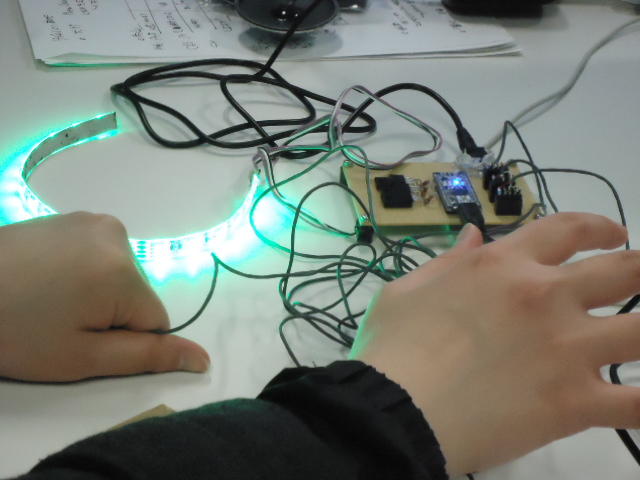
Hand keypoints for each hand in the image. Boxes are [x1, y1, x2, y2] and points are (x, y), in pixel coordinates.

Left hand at [0, 213, 208, 381]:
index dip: (121, 339)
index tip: (78, 337)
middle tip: (57, 321)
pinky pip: (100, 256)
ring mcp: (94, 220)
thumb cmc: (13, 331)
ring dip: (96, 293)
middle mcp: (117, 234)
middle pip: (137, 294)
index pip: (155, 321)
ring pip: (120, 276)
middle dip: (109, 314)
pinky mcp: (75, 217)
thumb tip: (202, 359)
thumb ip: (146, 357)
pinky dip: (82, 272)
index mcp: (122, 270)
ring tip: (47, 298)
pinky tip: (45, 278)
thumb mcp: (81, 357)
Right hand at [350, 213, 639, 475]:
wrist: (394, 407)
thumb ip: (449, 260)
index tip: (612, 235)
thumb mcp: (408, 289)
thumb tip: (474, 235)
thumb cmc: (393, 345)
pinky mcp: (573, 402)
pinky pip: (635, 404)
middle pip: (623, 271)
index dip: (597, 227)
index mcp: (503, 266)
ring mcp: (566, 349)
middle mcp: (545, 297)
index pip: (566, 230)